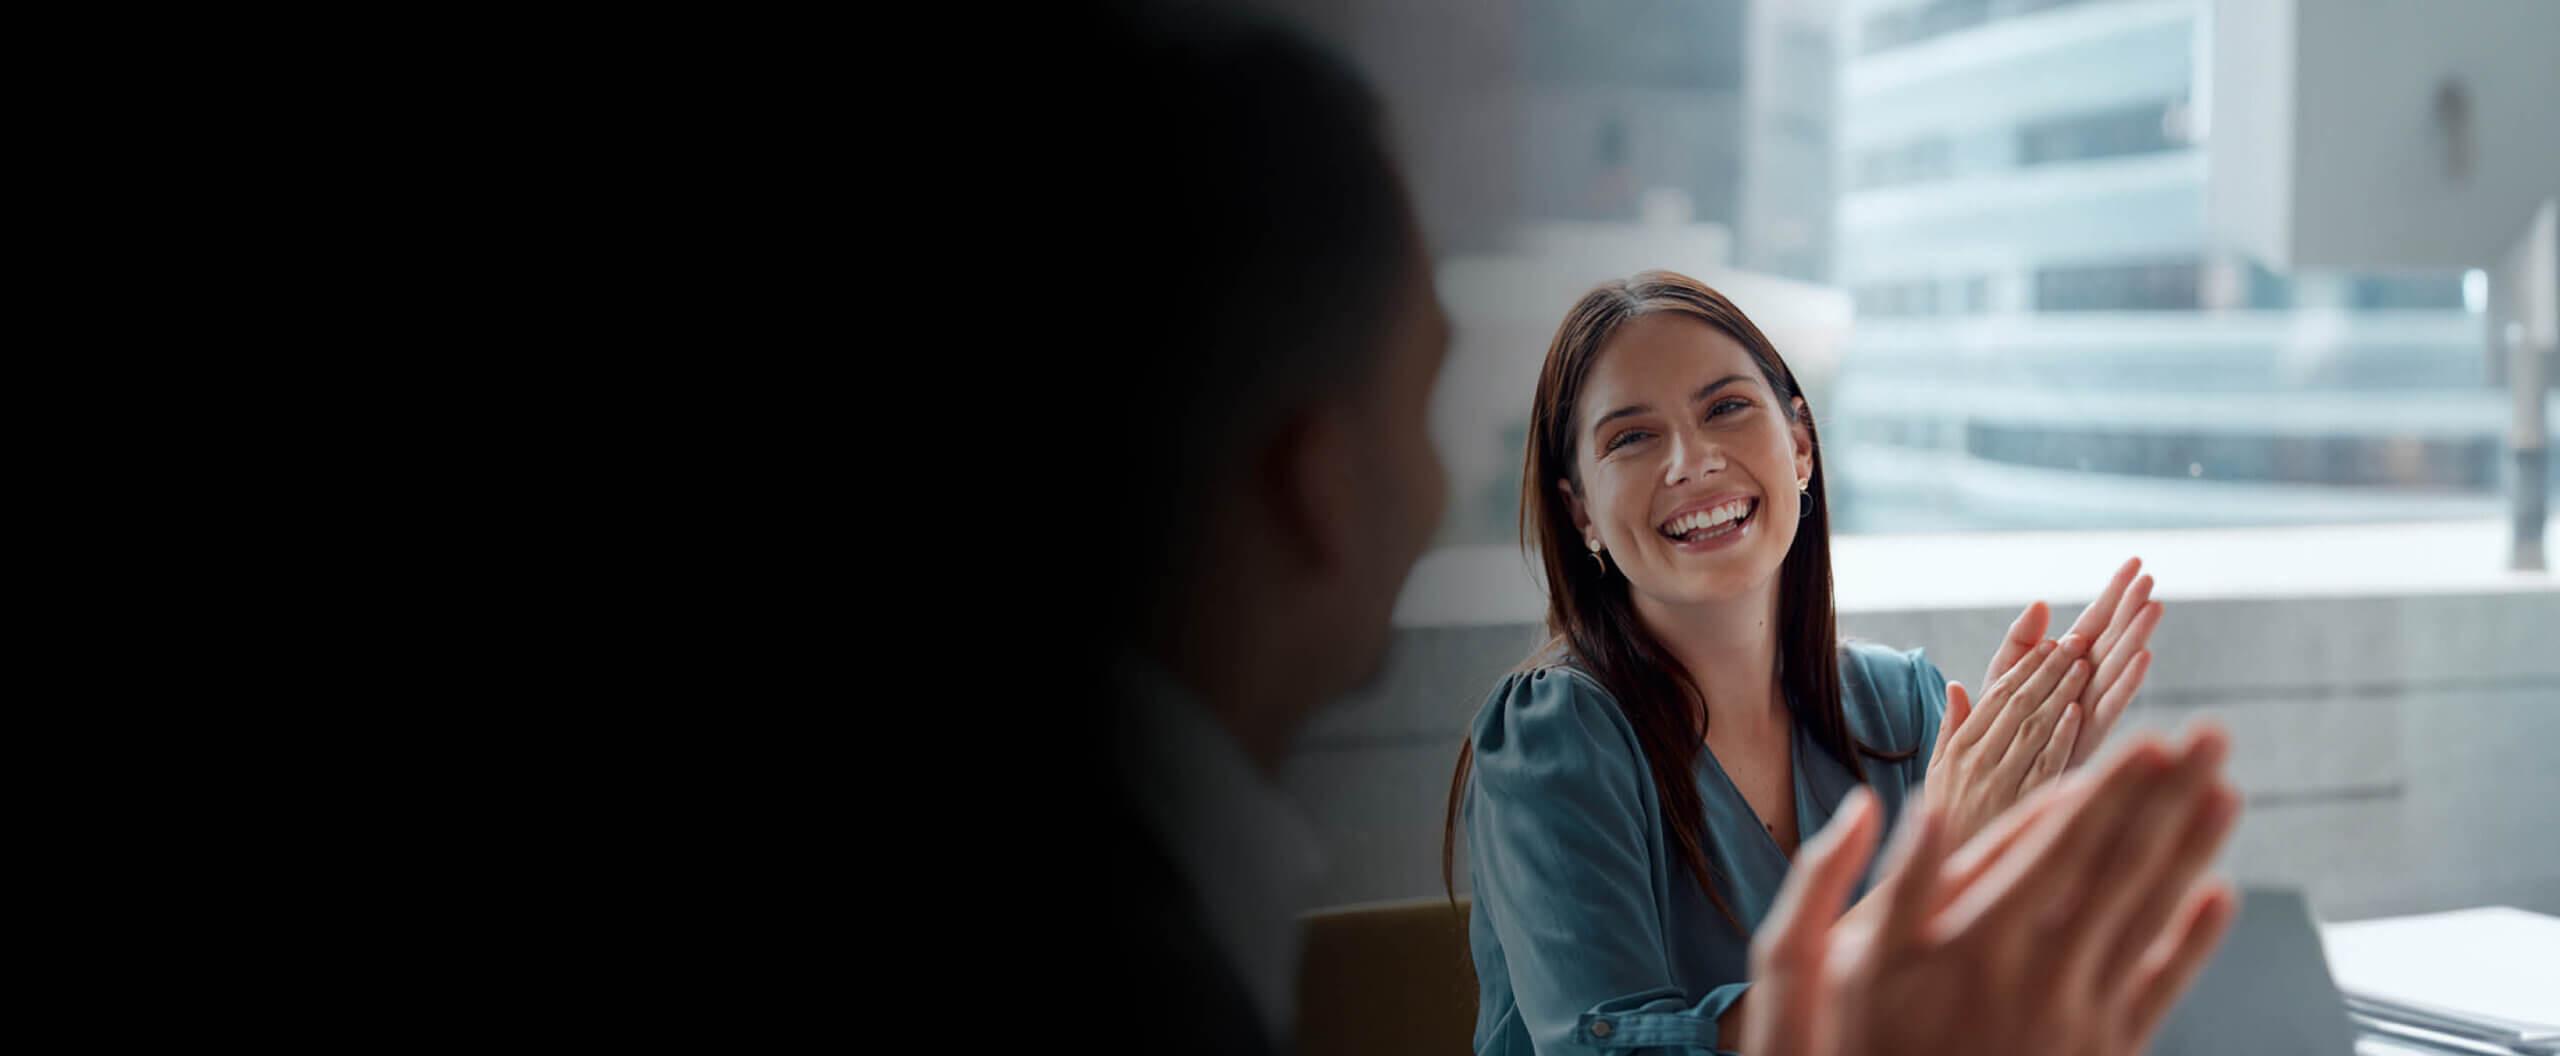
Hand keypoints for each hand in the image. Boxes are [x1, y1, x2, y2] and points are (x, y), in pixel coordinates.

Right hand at [1743, 726, 2241, 1055]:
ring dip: (2194, 850)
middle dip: (2170, 796)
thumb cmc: (1861, 1043)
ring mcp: (2077, 1017)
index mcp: (1977, 941)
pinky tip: (2219, 897)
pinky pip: (2159, 990)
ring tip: (2227, 790)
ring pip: (2151, 918)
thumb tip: (1923, 807)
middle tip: (2211, 734)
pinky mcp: (2100, 1053)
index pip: (2060, 848)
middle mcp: (2039, 975)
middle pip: (2121, 868)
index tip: (2151, 740)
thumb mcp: (1840, 965)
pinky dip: (2193, 942)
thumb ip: (1892, 886)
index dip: (2109, 791)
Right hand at [1926, 631, 2092, 843]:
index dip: (2024, 667)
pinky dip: (2063, 735)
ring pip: (2035, 728)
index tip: (2049, 642)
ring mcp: (2000, 785)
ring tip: (2085, 663)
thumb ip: (1949, 729)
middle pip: (2018, 705)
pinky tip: (2079, 711)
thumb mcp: (1936, 776)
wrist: (1941, 888)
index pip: (1995, 697)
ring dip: (2061, 692)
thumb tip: (1957, 685)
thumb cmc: (1946, 828)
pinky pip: (2045, 765)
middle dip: (2049, 670)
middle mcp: (1977, 764)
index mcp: (1957, 752)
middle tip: (2077, 641)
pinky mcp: (2022, 808)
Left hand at [1982, 557, 2163, 767]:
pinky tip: (2142, 658)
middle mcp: (2084, 692)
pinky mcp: (2085, 743)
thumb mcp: (2001, 682)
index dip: (2114, 595)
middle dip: (2131, 610)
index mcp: (2065, 673)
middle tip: (2151, 576)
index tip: (2136, 562)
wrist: (1983, 800)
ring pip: (2116, 670)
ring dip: (2135, 639)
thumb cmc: (1995, 740)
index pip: (2095, 626)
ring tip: (2153, 607)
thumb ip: (2019, 646)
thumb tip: (2041, 604)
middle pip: (2112, 643)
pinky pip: (2107, 710)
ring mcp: (2088, 716)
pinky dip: (2124, 684)